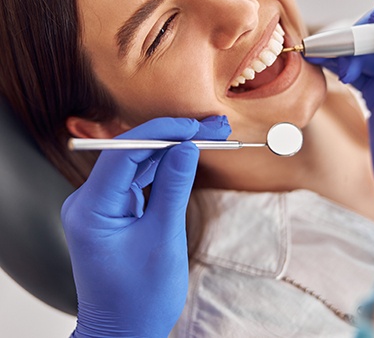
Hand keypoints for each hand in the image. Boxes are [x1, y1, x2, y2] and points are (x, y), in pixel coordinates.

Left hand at [62, 116, 230, 337]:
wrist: (125, 331)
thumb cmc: (140, 298)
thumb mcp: (163, 239)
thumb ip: (173, 187)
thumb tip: (187, 148)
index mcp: (91, 209)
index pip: (122, 152)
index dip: (160, 132)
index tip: (194, 127)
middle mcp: (90, 200)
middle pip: (133, 152)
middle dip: (174, 137)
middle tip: (213, 127)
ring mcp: (101, 203)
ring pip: (139, 161)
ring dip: (174, 148)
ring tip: (210, 136)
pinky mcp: (114, 207)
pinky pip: (140, 177)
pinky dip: (166, 165)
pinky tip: (189, 154)